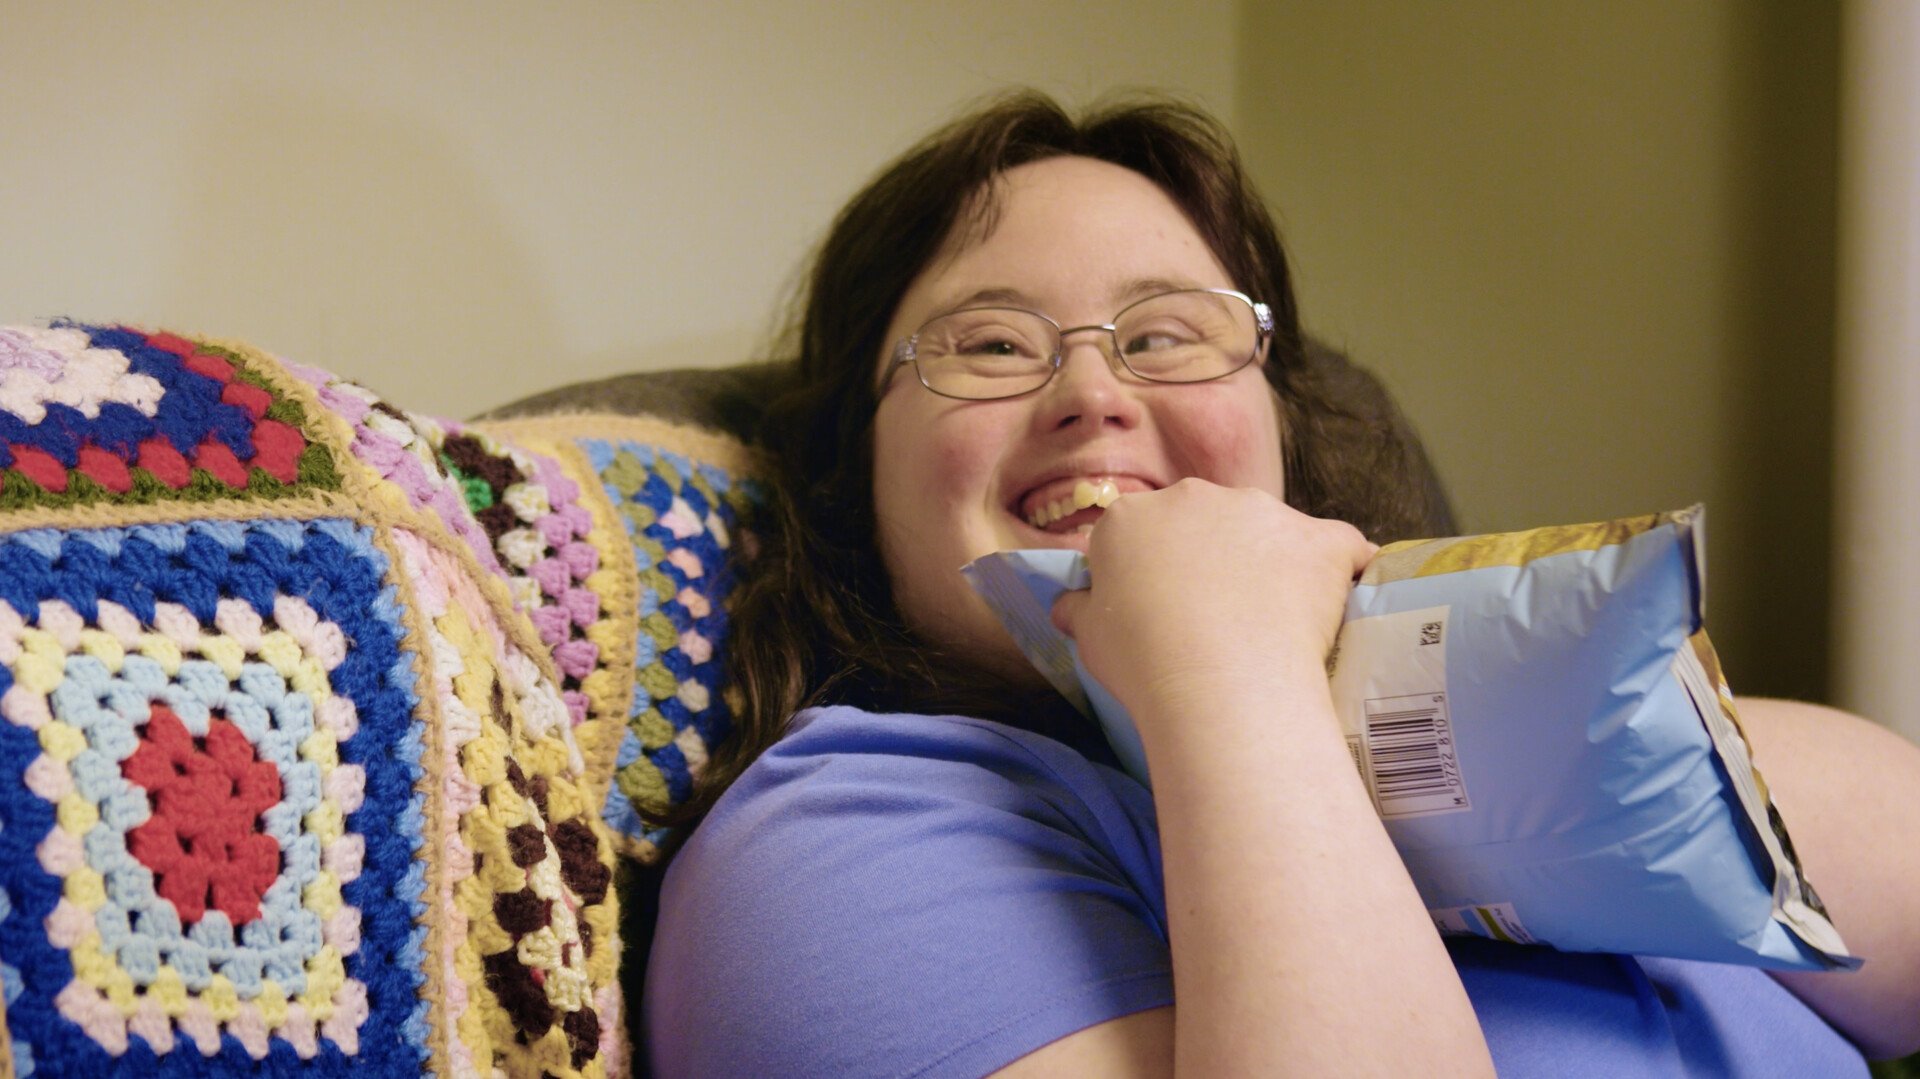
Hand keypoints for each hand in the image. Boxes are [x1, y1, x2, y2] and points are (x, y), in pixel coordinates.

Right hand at [1050, 479, 1374, 725]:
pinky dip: (1342, 574)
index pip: (1141, 533)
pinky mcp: (1321, 539)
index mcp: (1131, 518)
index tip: (1159, 611)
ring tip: (1275, 625)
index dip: (1152, 572)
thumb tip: (1070, 604)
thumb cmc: (1140, 662)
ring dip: (1273, 565)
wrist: (1217, 681)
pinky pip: (1342, 549)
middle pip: (1207, 522)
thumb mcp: (1089, 640)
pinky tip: (1342, 607)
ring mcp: (1263, 512)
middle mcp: (1196, 497)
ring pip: (1271, 533)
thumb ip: (1081, 610)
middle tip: (1216, 619)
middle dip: (1214, 559)